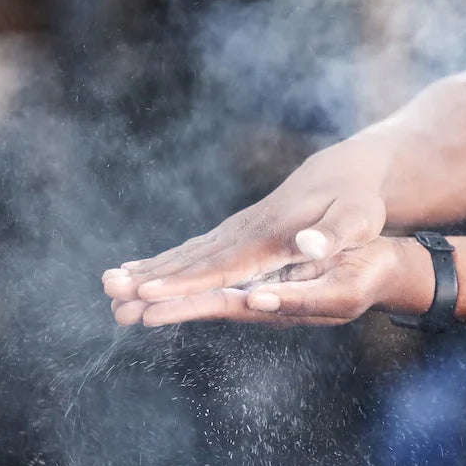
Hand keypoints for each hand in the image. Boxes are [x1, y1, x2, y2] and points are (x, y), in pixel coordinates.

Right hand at [102, 149, 388, 324]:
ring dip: (146, 270)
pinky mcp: (235, 232)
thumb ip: (334, 234)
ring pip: (185, 253)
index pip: (220, 266)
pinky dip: (163, 262)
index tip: (148, 295)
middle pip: (192, 261)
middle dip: (150, 279)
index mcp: (271, 237)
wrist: (343, 170)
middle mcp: (246, 233)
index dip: (185, 283)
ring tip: (108, 286)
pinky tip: (139, 272)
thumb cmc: (356, 202)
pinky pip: (193, 250)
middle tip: (109, 295)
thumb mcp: (357, 219)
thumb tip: (309, 247)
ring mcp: (237, 230)